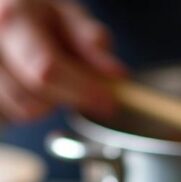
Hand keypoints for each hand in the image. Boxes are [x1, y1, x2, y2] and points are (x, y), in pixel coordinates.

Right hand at [0, 0, 125, 121]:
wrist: (6, 11)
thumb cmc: (38, 15)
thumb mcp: (68, 17)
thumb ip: (91, 42)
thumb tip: (116, 74)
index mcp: (12, 18)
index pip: (47, 69)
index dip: (82, 91)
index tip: (108, 102)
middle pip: (33, 100)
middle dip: (62, 99)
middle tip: (73, 83)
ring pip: (22, 113)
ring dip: (43, 105)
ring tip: (44, 78)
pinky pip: (10, 118)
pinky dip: (25, 109)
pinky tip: (28, 87)